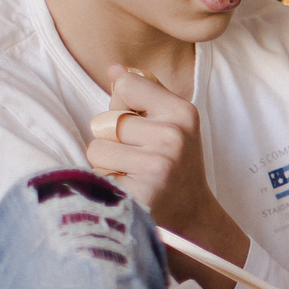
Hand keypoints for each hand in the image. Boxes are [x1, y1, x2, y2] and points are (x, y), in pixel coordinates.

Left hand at [87, 66, 248, 288]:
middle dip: (112, 142)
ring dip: (106, 167)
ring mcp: (158, 166)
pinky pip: (96, 175)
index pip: (125, 85)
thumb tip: (113, 68)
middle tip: (138, 161)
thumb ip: (144, 94)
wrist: (192, 220)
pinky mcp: (140, 193)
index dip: (123, 108)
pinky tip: (129, 192)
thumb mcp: (172, 124)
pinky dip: (106, 186)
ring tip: (131, 177)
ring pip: (95, 149)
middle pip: (104, 121)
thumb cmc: (174, 167)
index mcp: (183, 113)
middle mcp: (174, 137)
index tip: (143, 129)